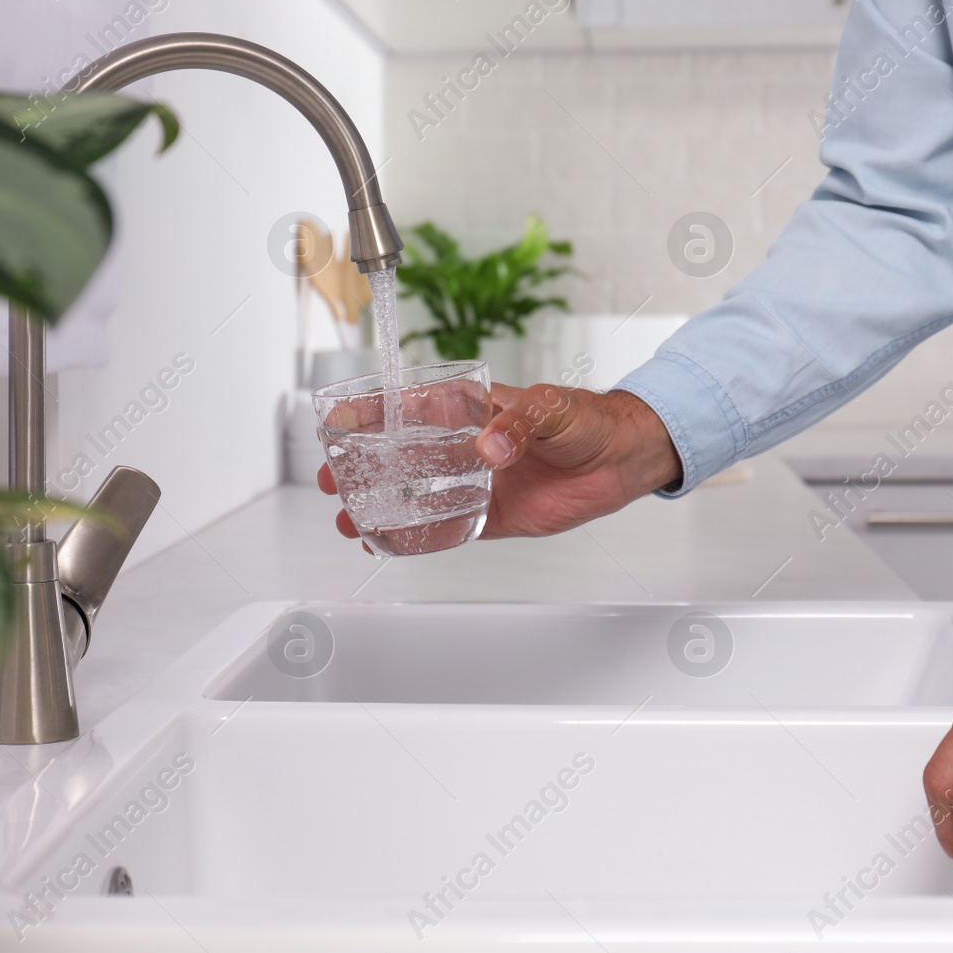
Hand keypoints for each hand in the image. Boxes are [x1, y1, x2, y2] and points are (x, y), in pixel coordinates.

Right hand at [318, 383, 681, 544]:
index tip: (337, 422)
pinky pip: (448, 528)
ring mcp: (475, 481)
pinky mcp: (492, 515)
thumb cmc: (585, 419)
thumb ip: (518, 424)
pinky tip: (388, 544)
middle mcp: (464, 445)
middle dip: (361, 466)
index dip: (369, 413)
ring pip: (416, 494)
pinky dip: (418, 538)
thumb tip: (491, 448)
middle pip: (399, 454)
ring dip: (380, 506)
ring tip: (348, 519)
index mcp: (470, 408)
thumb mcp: (551, 409)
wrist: (620, 458)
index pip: (408, 407)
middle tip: (333, 480)